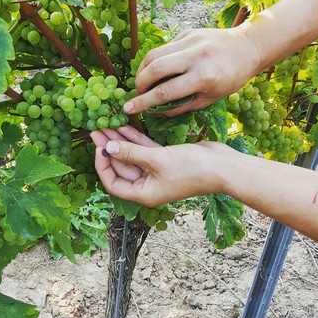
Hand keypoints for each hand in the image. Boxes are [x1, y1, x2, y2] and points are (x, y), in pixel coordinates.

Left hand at [91, 125, 229, 206]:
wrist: (221, 166)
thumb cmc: (191, 169)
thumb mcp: (157, 161)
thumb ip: (131, 153)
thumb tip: (108, 148)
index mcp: (144, 193)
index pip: (114, 183)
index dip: (103, 166)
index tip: (99, 148)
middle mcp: (148, 184)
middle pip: (121, 166)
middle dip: (108, 148)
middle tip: (96, 129)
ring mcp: (156, 171)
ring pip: (132, 155)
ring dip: (120, 141)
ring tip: (105, 124)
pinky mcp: (164, 159)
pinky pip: (144, 149)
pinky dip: (135, 139)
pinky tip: (124, 125)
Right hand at [122, 27, 261, 115]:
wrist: (248, 47)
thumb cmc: (232, 78)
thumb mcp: (210, 98)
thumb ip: (181, 106)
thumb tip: (155, 110)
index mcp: (203, 77)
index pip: (164, 92)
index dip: (143, 102)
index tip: (128, 108)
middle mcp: (195, 56)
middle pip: (154, 69)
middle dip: (139, 84)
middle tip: (138, 93)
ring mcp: (190, 41)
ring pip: (154, 54)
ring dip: (142, 70)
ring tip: (142, 82)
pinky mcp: (187, 32)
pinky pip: (164, 48)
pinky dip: (156, 60)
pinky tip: (158, 69)